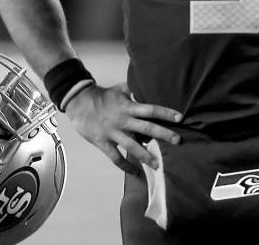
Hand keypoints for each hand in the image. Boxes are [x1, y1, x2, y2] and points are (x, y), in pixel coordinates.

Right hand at [66, 82, 182, 175]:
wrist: (78, 103)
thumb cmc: (101, 96)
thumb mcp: (118, 89)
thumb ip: (133, 90)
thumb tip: (146, 86)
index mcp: (128, 106)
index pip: (150, 109)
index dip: (165, 113)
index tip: (180, 117)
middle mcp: (123, 120)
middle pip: (146, 128)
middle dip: (163, 134)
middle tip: (178, 141)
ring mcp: (113, 133)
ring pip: (132, 146)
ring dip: (146, 156)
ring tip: (158, 165)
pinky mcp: (103, 142)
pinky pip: (115, 157)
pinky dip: (125, 166)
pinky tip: (135, 173)